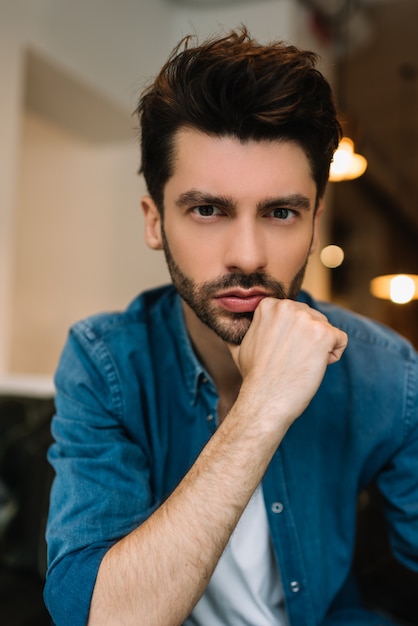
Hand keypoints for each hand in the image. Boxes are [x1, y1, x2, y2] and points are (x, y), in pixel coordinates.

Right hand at [228, 298, 347, 429]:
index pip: (296, 313)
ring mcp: (307, 319)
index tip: (280, 352)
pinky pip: (341, 340)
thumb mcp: (240, 343)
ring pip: (327, 329)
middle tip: (290, 360)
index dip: (292, 335)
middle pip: (313, 319)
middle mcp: (288, 307)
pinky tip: (314, 367)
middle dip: (307, 340)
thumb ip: (248, 327)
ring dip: (319, 348)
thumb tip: (236, 319)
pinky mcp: (324, 334)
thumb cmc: (254, 376)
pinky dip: (332, 356)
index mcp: (269, 305)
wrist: (264, 399)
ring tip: (299, 364)